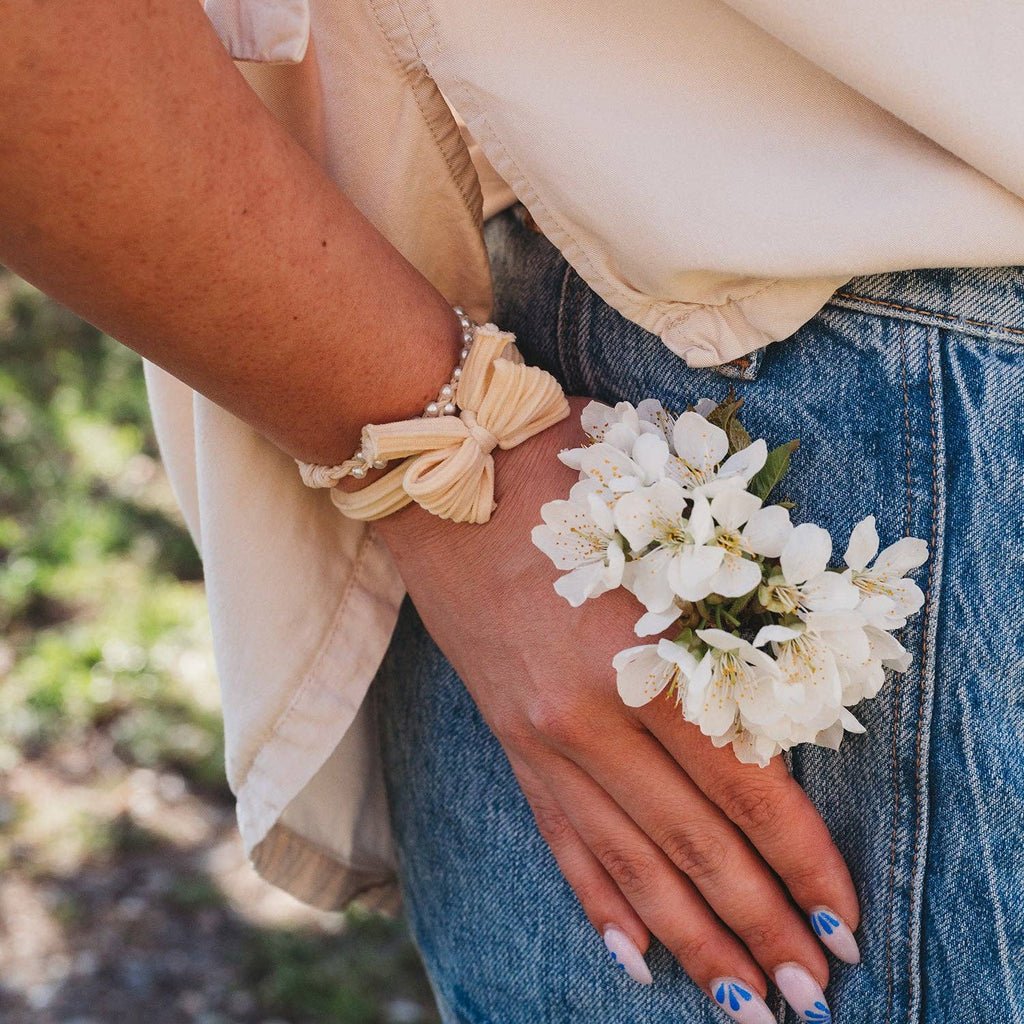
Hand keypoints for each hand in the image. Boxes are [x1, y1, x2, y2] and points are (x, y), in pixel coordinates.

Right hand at [375, 397, 859, 1020]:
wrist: (441, 471)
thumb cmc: (566, 476)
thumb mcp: (664, 536)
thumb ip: (723, 622)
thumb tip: (784, 717)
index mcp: (640, 657)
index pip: (742, 785)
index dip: (800, 861)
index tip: (841, 923)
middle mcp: (585, 715)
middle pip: (690, 844)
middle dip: (757, 926)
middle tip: (808, 998)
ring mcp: (537, 733)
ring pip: (625, 860)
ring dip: (688, 939)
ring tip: (736, 1004)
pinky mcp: (505, 735)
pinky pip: (557, 834)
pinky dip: (595, 899)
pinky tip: (631, 952)